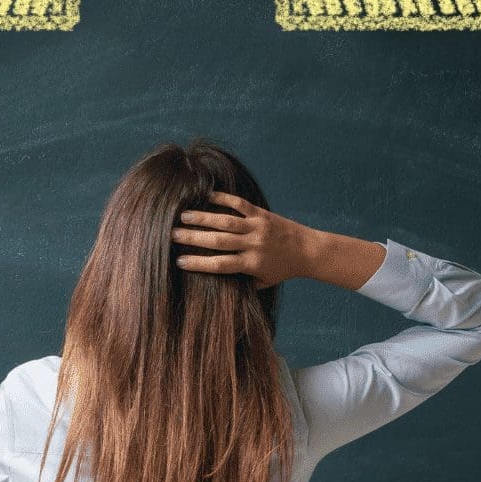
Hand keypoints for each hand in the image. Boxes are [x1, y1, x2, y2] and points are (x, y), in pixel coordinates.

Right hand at [172, 190, 313, 287]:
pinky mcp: (262, 213)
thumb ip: (243, 284)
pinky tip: (206, 196)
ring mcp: (257, 227)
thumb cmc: (283, 269)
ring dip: (203, 218)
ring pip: (226, 221)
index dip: (198, 263)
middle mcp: (252, 245)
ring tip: (183, 216)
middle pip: (218, 241)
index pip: (220, 265)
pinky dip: (223, 199)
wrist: (308, 250)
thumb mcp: (264, 282)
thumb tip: (217, 285)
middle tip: (172, 234)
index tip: (179, 261)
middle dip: (193, 238)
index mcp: (251, 264)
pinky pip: (239, 204)